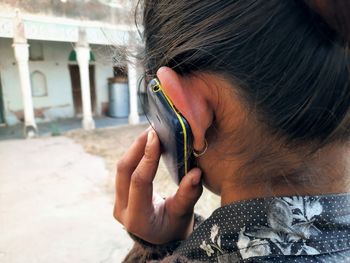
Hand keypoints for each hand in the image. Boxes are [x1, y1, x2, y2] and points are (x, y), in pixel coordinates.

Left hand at [113, 128, 202, 244]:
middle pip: (124, 171)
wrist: (161, 237)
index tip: (156, 137)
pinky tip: (147, 144)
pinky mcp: (120, 194)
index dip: (147, 157)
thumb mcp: (183, 215)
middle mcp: (122, 210)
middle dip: (138, 146)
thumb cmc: (174, 227)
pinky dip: (136, 155)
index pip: (139, 181)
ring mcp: (118, 201)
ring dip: (136, 148)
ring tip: (151, 133)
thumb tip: (195, 172)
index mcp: (138, 218)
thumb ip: (188, 195)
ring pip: (122, 168)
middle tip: (154, 130)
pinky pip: (125, 170)